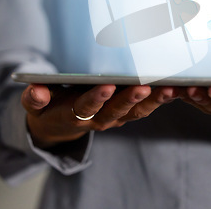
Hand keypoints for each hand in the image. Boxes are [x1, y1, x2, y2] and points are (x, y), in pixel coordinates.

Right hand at [21, 84, 176, 148]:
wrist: (60, 124)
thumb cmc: (49, 107)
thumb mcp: (36, 106)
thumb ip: (35, 99)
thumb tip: (35, 91)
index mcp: (76, 114)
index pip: (86, 107)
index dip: (96, 98)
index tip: (106, 86)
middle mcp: (99, 118)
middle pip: (116, 110)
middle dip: (129, 99)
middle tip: (143, 87)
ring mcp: (116, 116)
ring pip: (136, 111)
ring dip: (153, 101)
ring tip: (168, 89)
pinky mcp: (128, 112)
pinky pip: (146, 107)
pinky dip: (160, 99)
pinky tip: (175, 87)